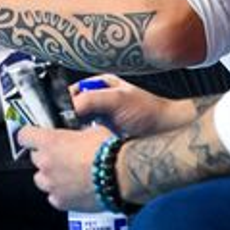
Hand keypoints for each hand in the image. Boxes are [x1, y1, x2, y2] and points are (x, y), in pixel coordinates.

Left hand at [19, 124, 110, 210]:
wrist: (123, 174)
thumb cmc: (110, 150)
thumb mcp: (92, 130)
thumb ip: (75, 132)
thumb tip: (76, 133)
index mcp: (50, 142)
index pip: (24, 136)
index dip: (30, 135)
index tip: (34, 137)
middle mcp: (46, 163)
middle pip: (35, 158)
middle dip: (46, 156)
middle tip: (63, 155)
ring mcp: (52, 184)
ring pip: (42, 179)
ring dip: (51, 176)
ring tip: (69, 174)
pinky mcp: (61, 202)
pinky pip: (54, 197)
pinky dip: (61, 193)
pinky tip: (75, 188)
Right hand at [71, 73, 192, 135]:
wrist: (166, 133)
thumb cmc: (148, 111)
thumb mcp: (116, 99)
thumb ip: (90, 99)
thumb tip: (68, 109)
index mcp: (97, 85)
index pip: (70, 92)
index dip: (63, 104)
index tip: (63, 115)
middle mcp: (96, 101)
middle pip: (71, 110)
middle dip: (69, 121)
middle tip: (73, 129)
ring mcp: (99, 119)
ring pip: (76, 127)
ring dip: (77, 133)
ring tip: (84, 137)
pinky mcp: (102, 136)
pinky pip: (85, 139)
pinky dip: (85, 142)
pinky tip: (91, 144)